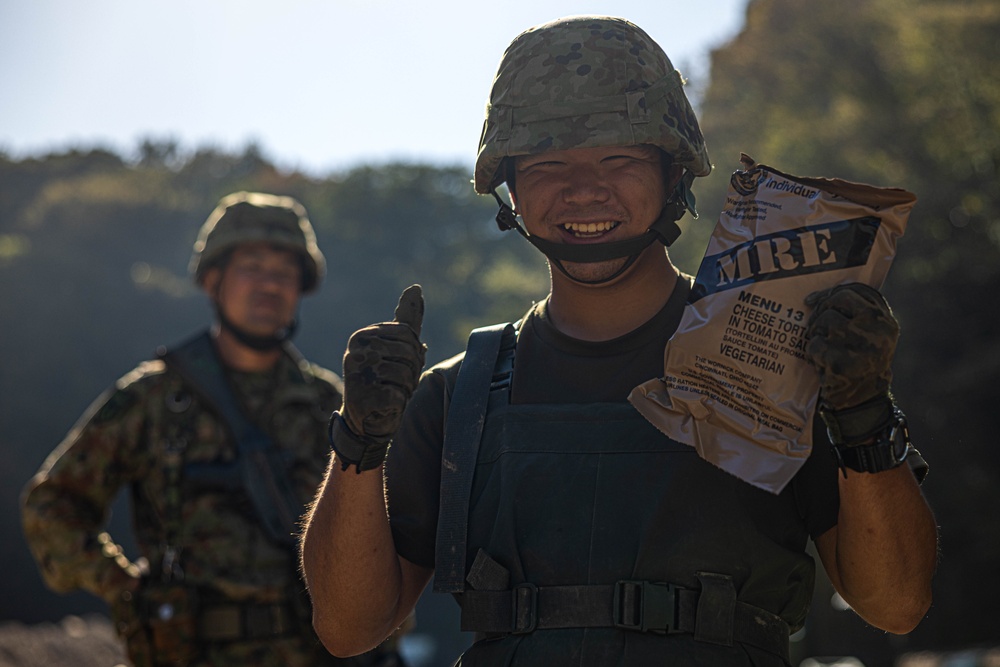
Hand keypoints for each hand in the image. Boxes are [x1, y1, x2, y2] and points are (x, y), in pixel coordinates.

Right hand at [340, 285, 425, 442]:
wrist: (366, 420)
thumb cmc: (385, 380)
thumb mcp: (397, 348)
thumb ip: (407, 320)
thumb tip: (416, 288)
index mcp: (363, 335)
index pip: (409, 335)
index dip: (414, 354)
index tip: (400, 365)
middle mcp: (355, 351)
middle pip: (409, 353)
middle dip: (411, 372)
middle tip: (396, 383)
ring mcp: (356, 374)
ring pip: (405, 375)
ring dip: (405, 389)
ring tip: (390, 393)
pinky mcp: (361, 397)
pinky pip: (398, 396)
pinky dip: (398, 404)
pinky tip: (385, 406)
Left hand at [805, 283, 898, 409]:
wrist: (863, 400)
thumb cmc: (861, 361)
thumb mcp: (869, 334)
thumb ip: (854, 312)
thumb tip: (813, 298)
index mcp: (885, 321)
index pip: (855, 290)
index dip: (830, 293)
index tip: (814, 301)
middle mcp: (877, 330)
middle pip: (835, 302)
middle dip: (820, 313)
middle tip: (817, 328)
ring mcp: (859, 346)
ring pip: (823, 321)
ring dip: (816, 334)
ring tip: (824, 348)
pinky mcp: (841, 363)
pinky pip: (814, 344)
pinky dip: (813, 353)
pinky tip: (822, 363)